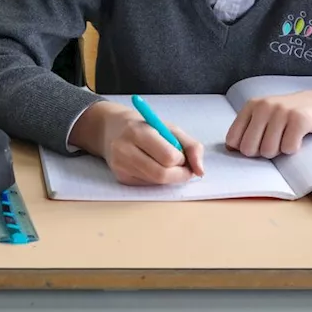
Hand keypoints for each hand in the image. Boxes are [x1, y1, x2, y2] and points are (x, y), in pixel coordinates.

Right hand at [69, 101, 204, 185]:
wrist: (110, 129)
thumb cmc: (145, 126)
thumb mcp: (169, 127)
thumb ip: (191, 146)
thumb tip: (200, 171)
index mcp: (137, 132)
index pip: (168, 157)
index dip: (181, 159)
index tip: (181, 154)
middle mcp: (124, 149)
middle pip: (162, 174)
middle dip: (179, 174)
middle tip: (183, 168)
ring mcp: (120, 166)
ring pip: (156, 182)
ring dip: (169, 177)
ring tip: (167, 164)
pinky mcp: (120, 178)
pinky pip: (147, 185)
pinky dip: (157, 179)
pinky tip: (153, 167)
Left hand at [225, 83, 311, 157]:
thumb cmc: (293, 115)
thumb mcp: (267, 117)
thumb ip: (248, 130)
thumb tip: (230, 149)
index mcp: (252, 105)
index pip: (233, 140)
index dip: (246, 149)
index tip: (260, 143)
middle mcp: (264, 105)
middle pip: (248, 149)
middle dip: (262, 153)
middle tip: (277, 141)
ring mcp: (282, 111)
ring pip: (268, 151)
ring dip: (280, 151)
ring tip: (288, 137)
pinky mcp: (300, 119)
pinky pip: (288, 148)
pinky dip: (294, 148)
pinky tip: (300, 137)